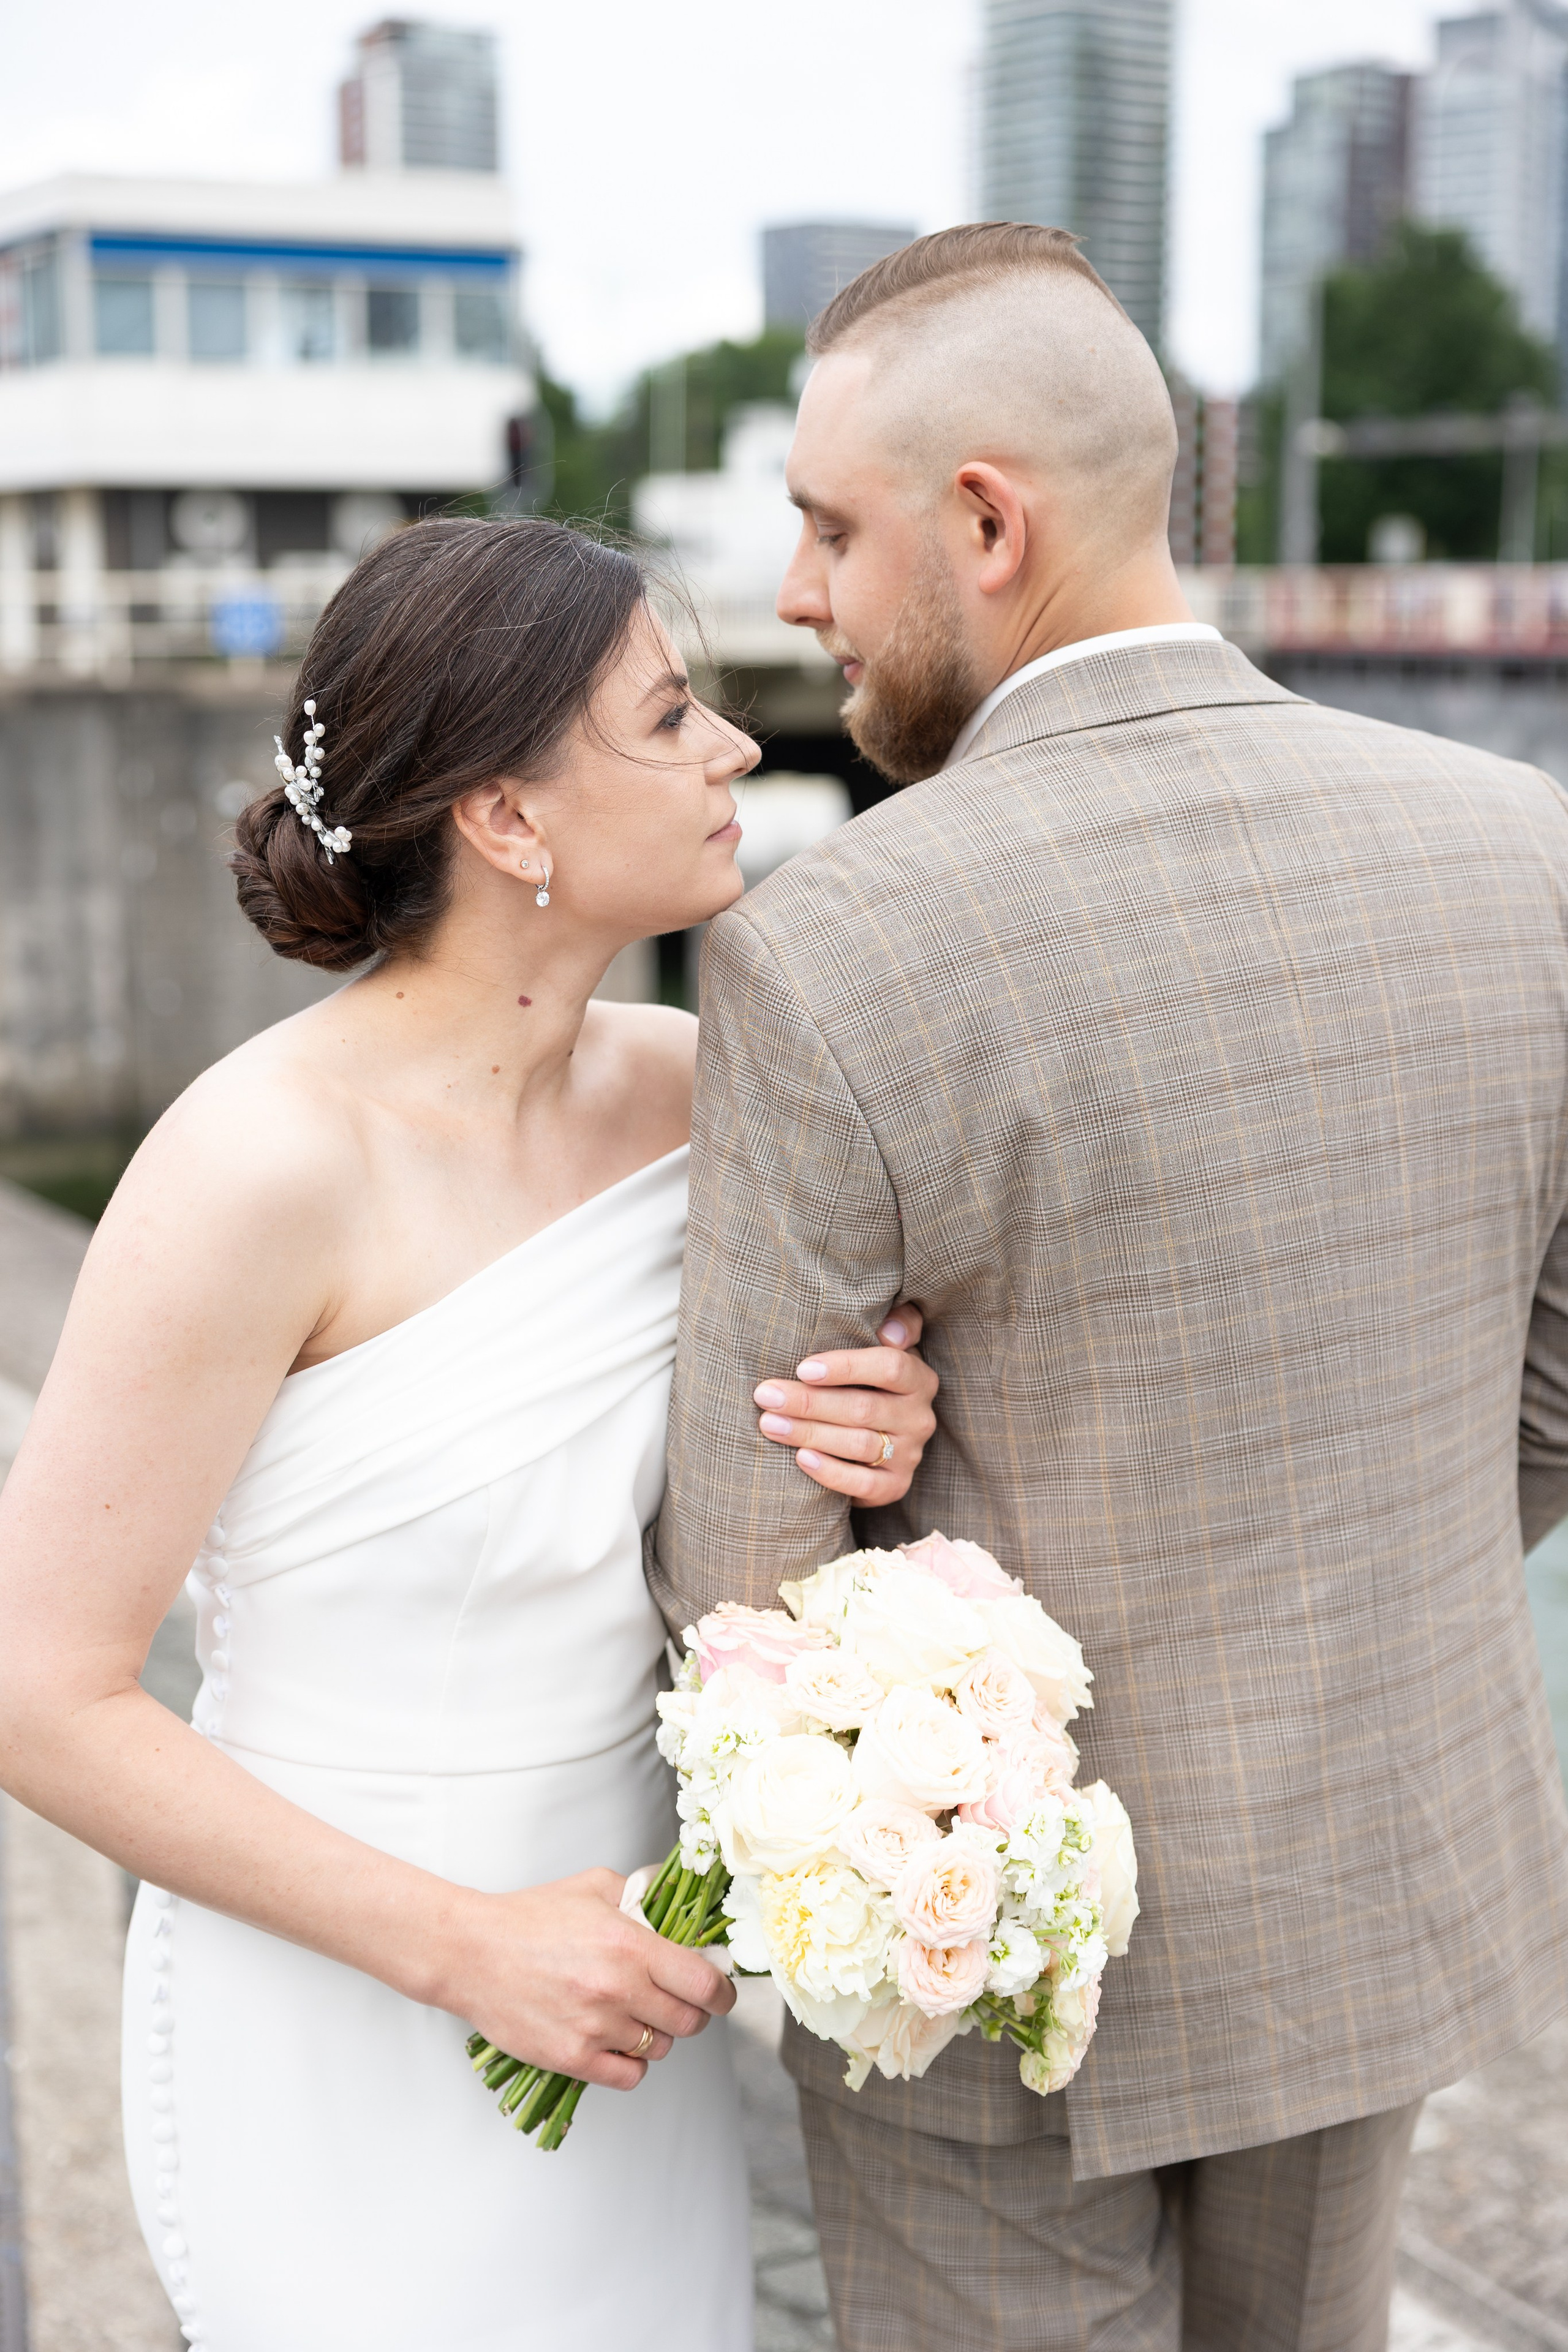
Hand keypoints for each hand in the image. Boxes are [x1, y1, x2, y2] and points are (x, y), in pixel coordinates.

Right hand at [449, 1868, 734, 2091]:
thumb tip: (680, 1902)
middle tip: (675, 2001)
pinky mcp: (571, 2057)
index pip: (705, 1984)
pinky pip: (628, 2076)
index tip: (721, 1994)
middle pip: (689, 2022)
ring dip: (656, 2035)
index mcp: (630, 1944)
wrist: (471, 1952)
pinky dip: (630, 2063)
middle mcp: (618, 1989)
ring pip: (659, 2048)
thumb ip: (642, 1893)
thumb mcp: (594, 1885)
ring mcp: (595, 2027)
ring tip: (631, 2013)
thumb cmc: (530, 1916)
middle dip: (691, 2013)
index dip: (723, 1994)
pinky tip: (614, 2040)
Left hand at [754, 1305, 938, 1503]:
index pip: (890, 1367)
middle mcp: (920, 1417)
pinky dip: (831, 1473)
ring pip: (859, 1445)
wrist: (874, 1441)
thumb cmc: (867, 1382)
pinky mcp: (895, 1487)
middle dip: (810, 1401)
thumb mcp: (882, 1347)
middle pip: (864, 1408)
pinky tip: (800, 1459)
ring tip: (769, 1423)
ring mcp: (910, 1455)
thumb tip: (891, 1330)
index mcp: (919, 1379)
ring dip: (810, 1433)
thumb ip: (895, 1325)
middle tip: (766, 1395)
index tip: (802, 1368)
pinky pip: (864, 1484)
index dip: (846, 1367)